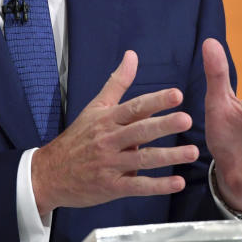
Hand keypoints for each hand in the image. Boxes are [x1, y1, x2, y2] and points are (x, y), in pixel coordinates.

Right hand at [31, 50, 199, 215]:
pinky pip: (137, 186)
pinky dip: (158, 185)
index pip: (134, 107)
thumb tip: (132, 54)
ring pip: (142, 159)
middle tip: (187, 119)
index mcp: (107, 119)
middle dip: (164, 125)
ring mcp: (110, 164)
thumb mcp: (95, 107)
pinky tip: (177, 182)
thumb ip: (117, 82)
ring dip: (168, 156)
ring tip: (192, 152)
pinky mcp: (111, 187)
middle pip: (139, 131)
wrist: (50, 173)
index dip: (156, 101)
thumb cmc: (78, 138)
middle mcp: (109, 140)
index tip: (176, 94)